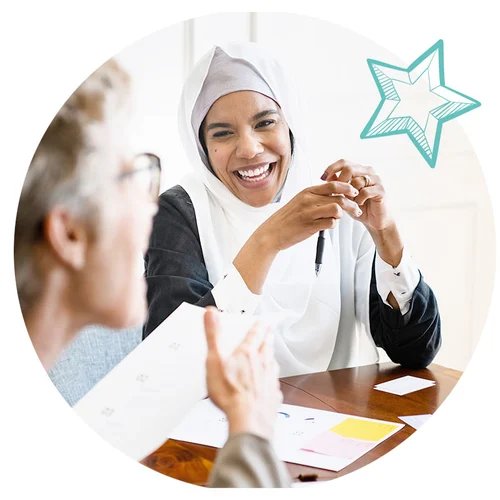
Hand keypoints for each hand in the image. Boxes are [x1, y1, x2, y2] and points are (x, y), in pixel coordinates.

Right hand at [204, 307, 282, 440]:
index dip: (258, 327)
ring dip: (271, 356)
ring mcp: (269, 380)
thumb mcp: (215, 360)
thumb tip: (212, 313)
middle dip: (268, 338)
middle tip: (270, 332)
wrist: (248, 420)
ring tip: (271, 353)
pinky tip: (270, 383)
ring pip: (273, 364)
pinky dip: (271, 380)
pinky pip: (273, 385)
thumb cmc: (230, 393)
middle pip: (267, 347)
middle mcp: (262, 364)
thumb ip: (213, 335)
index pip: (255, 335)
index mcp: (248, 354)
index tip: (262, 322)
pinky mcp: (272, 396)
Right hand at [257, 181, 361, 251]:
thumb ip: (315, 197)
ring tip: (340, 218)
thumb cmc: (287, 219)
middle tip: (357, 209)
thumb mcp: (300, 202)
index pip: (333, 184)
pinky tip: (327, 226)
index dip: (347, 187)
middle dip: (352, 203)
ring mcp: (309, 213)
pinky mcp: (309, 226)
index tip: (354, 193)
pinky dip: (332, 225)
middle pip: (339, 197)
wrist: (272, 232)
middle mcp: (309, 200)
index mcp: (307, 192)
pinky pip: (330, 223)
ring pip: (337, 209)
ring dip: (342, 215)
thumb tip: (335, 196)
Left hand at [322, 159, 393, 231]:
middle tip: (337, 193)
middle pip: (349, 168)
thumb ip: (337, 184)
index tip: (322, 178)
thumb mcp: (344, 194)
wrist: (373, 219)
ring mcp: (376, 180)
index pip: (344, 162)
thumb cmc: (359, 206)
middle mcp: (368, 171)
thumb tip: (327, 176)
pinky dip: (359, 199)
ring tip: (351, 201)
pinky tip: (359, 204)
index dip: (332, 168)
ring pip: (356, 181)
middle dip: (340, 182)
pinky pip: (365, 191)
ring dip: (350, 194)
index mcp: (359, 170)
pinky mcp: (381, 190)